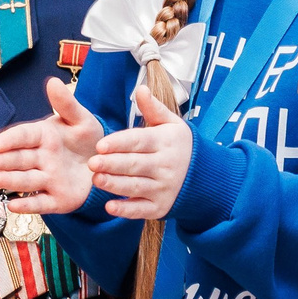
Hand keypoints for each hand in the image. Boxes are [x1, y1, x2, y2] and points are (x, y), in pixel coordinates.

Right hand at [0, 78, 103, 213]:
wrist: (107, 164)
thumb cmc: (89, 139)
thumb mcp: (81, 119)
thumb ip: (66, 104)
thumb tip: (53, 81)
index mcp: (43, 136)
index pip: (23, 136)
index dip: (9, 140)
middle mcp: (41, 159)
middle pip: (18, 160)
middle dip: (0, 162)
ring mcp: (48, 180)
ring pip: (26, 180)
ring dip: (9, 180)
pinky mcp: (57, 200)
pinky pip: (41, 203)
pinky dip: (28, 205)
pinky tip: (13, 206)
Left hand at [87, 83, 193, 219]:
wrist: (206, 176)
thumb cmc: (180, 145)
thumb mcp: (172, 124)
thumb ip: (153, 108)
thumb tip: (140, 88)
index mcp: (165, 142)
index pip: (140, 141)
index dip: (119, 143)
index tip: (100, 145)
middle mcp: (166, 166)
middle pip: (135, 165)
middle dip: (113, 164)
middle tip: (92, 163)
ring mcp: (163, 188)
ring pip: (136, 187)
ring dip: (115, 185)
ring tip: (96, 180)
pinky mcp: (160, 207)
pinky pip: (141, 210)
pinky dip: (126, 210)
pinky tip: (110, 207)